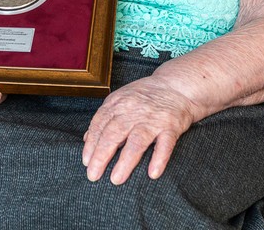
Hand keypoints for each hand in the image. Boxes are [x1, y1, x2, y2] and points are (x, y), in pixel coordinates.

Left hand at [81, 76, 196, 184]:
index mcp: (118, 103)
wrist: (177, 85)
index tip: (86, 162)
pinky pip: (165, 144)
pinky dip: (159, 159)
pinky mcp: (172, 126)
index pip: (100, 124)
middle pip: (114, 133)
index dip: (91, 143)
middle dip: (101, 155)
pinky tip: (152, 174)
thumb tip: (86, 139)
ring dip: (126, 161)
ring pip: (137, 141)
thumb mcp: (121, 99)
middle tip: (93, 175)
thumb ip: (104, 118)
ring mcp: (153, 118)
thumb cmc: (145, 96)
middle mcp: (134, 110)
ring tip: (116, 179)